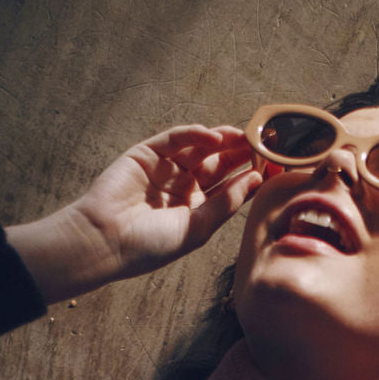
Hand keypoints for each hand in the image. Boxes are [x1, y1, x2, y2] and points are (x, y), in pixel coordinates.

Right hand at [8, 126, 261, 303]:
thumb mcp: (197, 228)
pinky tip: (214, 136)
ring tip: (245, 136)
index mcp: (196, 211)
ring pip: (200, 149)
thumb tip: (255, 181)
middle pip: (218, 166)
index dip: (249, 178)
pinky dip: (194, 135)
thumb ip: (225, 203)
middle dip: (240, 154)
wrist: (106, 239)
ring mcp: (166, 169)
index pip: (228, 190)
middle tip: (263, 145)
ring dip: (222, 141)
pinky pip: (175, 139)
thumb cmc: (150, 245)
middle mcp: (183, 189)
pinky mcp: (148, 153)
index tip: (272, 169)